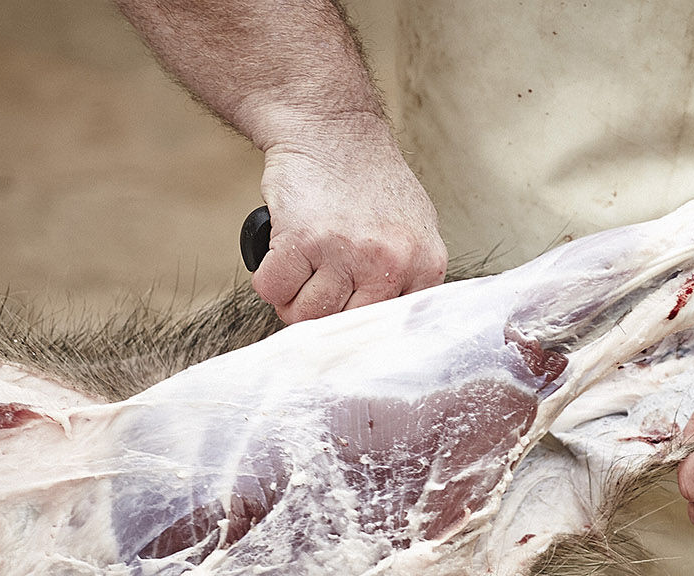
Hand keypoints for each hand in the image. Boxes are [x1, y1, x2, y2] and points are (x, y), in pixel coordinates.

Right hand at [253, 132, 448, 322]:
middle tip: (315, 288)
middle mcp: (391, 263)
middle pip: (346, 326)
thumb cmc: (368, 179)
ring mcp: (347, 252)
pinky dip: (269, 280)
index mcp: (424, 264)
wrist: (332, 130)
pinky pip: (273, 289)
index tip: (344, 321)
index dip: (359, 326)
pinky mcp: (303, 240)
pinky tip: (281, 257)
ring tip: (300, 271)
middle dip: (323, 314)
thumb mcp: (411, 228)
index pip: (392, 327)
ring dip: (293, 299)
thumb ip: (407, 276)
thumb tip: (382, 325)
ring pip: (307, 314)